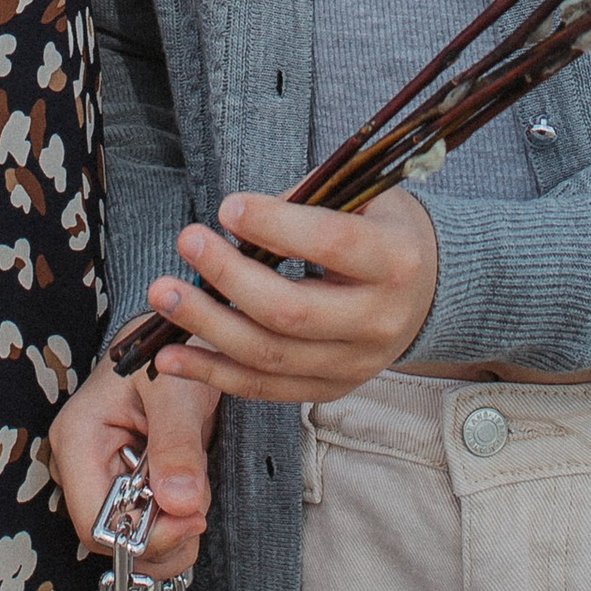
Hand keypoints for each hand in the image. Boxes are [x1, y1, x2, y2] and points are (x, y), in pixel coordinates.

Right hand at [49, 355, 214, 582]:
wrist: (175, 348)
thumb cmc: (166, 354)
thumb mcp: (176, 390)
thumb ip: (177, 444)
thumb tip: (180, 504)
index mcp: (77, 439)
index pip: (96, 522)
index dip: (145, 536)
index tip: (192, 519)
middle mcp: (79, 466)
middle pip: (115, 538)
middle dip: (166, 532)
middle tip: (200, 497)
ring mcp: (98, 480)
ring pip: (132, 541)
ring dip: (173, 527)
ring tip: (193, 480)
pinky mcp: (119, 488)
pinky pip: (144, 530)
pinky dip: (174, 522)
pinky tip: (186, 488)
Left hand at [142, 186, 440, 406]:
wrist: (427, 290)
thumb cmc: (382, 232)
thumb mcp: (363, 200)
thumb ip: (305, 206)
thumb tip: (234, 221)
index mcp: (395, 261)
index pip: (331, 245)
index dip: (276, 226)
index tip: (228, 207)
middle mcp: (378, 321)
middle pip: (292, 311)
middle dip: (230, 278)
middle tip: (187, 241)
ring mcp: (353, 365)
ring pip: (270, 356)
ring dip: (207, 327)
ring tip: (163, 296)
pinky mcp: (329, 390)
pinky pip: (263, 388)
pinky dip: (212, 374)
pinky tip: (172, 356)